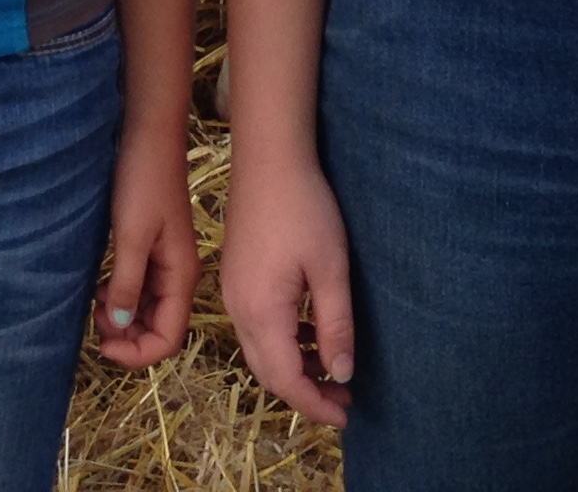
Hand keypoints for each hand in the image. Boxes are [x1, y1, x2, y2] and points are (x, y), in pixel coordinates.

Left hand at [95, 119, 199, 367]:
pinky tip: (102, 287)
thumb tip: (120, 326)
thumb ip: (128, 283)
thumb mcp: (132, 236)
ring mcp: (166, 264)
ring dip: (122, 318)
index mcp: (182, 277)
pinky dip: (121, 297)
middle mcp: (178, 276)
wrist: (148, 137)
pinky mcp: (152, 250)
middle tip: (94, 319)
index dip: (137, 353)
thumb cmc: (142, 182)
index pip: (168, 339)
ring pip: (147, 312)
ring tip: (96, 302)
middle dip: (127, 337)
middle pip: (158, 329)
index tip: (102, 345)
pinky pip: (140, 290)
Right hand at [220, 151, 354, 424]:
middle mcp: (238, 310)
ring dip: (294, 367)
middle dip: (305, 392)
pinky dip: (283, 342)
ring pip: (261, 351)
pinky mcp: (236, 277)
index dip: (315, 405)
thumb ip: (335, 325)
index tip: (345, 417)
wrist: (267, 159)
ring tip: (333, 369)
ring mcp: (232, 293)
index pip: (286, 380)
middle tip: (344, 398)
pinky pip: (256, 327)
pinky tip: (310, 332)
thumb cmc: (305, 210)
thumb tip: (341, 373)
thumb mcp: (330, 269)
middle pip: (268, 372)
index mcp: (261, 312)